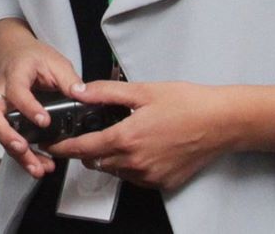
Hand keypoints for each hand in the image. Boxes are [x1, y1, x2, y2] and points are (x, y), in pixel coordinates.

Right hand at [0, 19, 85, 179]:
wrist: (9, 52)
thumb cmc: (30, 57)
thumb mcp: (53, 60)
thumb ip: (68, 78)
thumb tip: (82, 94)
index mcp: (15, 74)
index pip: (16, 91)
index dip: (28, 107)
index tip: (44, 121)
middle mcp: (1, 92)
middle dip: (5, 135)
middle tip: (22, 148)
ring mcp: (0, 107)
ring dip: (16, 153)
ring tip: (37, 168)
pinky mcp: (4, 120)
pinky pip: (8, 139)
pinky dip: (21, 156)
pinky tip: (38, 165)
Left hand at [46, 80, 229, 190]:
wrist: (221, 123)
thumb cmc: (187, 104)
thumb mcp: (142, 90)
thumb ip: (105, 93)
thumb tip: (80, 92)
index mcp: (127, 138)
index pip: (83, 148)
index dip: (64, 147)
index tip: (52, 146)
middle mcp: (136, 162)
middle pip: (97, 162)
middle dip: (87, 150)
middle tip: (90, 133)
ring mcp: (151, 176)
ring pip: (116, 171)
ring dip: (109, 158)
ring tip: (120, 136)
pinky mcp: (164, 183)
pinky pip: (135, 178)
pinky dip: (129, 167)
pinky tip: (139, 148)